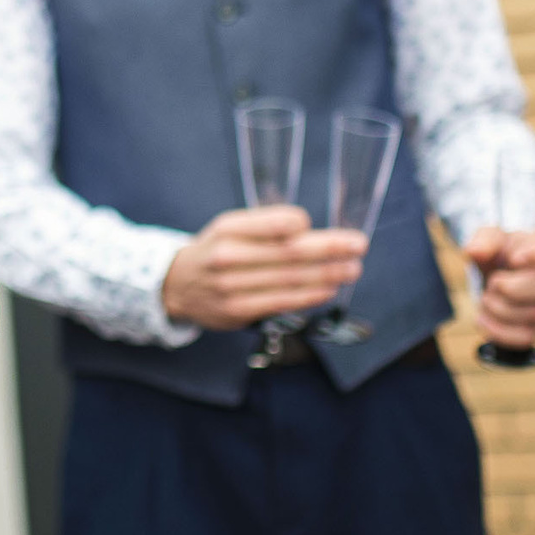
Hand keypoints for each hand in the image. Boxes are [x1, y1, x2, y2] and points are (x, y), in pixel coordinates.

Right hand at [161, 206, 366, 330]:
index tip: (318, 224)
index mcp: (228, 228)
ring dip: (327, 274)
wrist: (176, 286)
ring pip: (290, 279)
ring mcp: (232, 287)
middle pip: (289, 252)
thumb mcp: (230, 226)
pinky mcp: (238, 311)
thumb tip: (309, 230)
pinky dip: (309, 295)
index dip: (300, 224)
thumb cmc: (215, 250)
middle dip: (329, 249)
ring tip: (353, 268)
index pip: (273, 223)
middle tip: (359, 245)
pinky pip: (281, 302)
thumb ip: (266, 225)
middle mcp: (228, 256)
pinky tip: (329, 288)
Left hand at [467, 225, 534, 352]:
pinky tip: (482, 318)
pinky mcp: (533, 328)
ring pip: (533, 314)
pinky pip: (525, 338)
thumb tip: (475, 252)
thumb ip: (483, 240)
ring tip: (486, 297)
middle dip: (511, 286)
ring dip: (499, 307)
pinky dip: (498, 331)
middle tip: (493, 280)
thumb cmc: (497, 252)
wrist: (491, 274)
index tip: (513, 259)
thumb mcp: (488, 237)